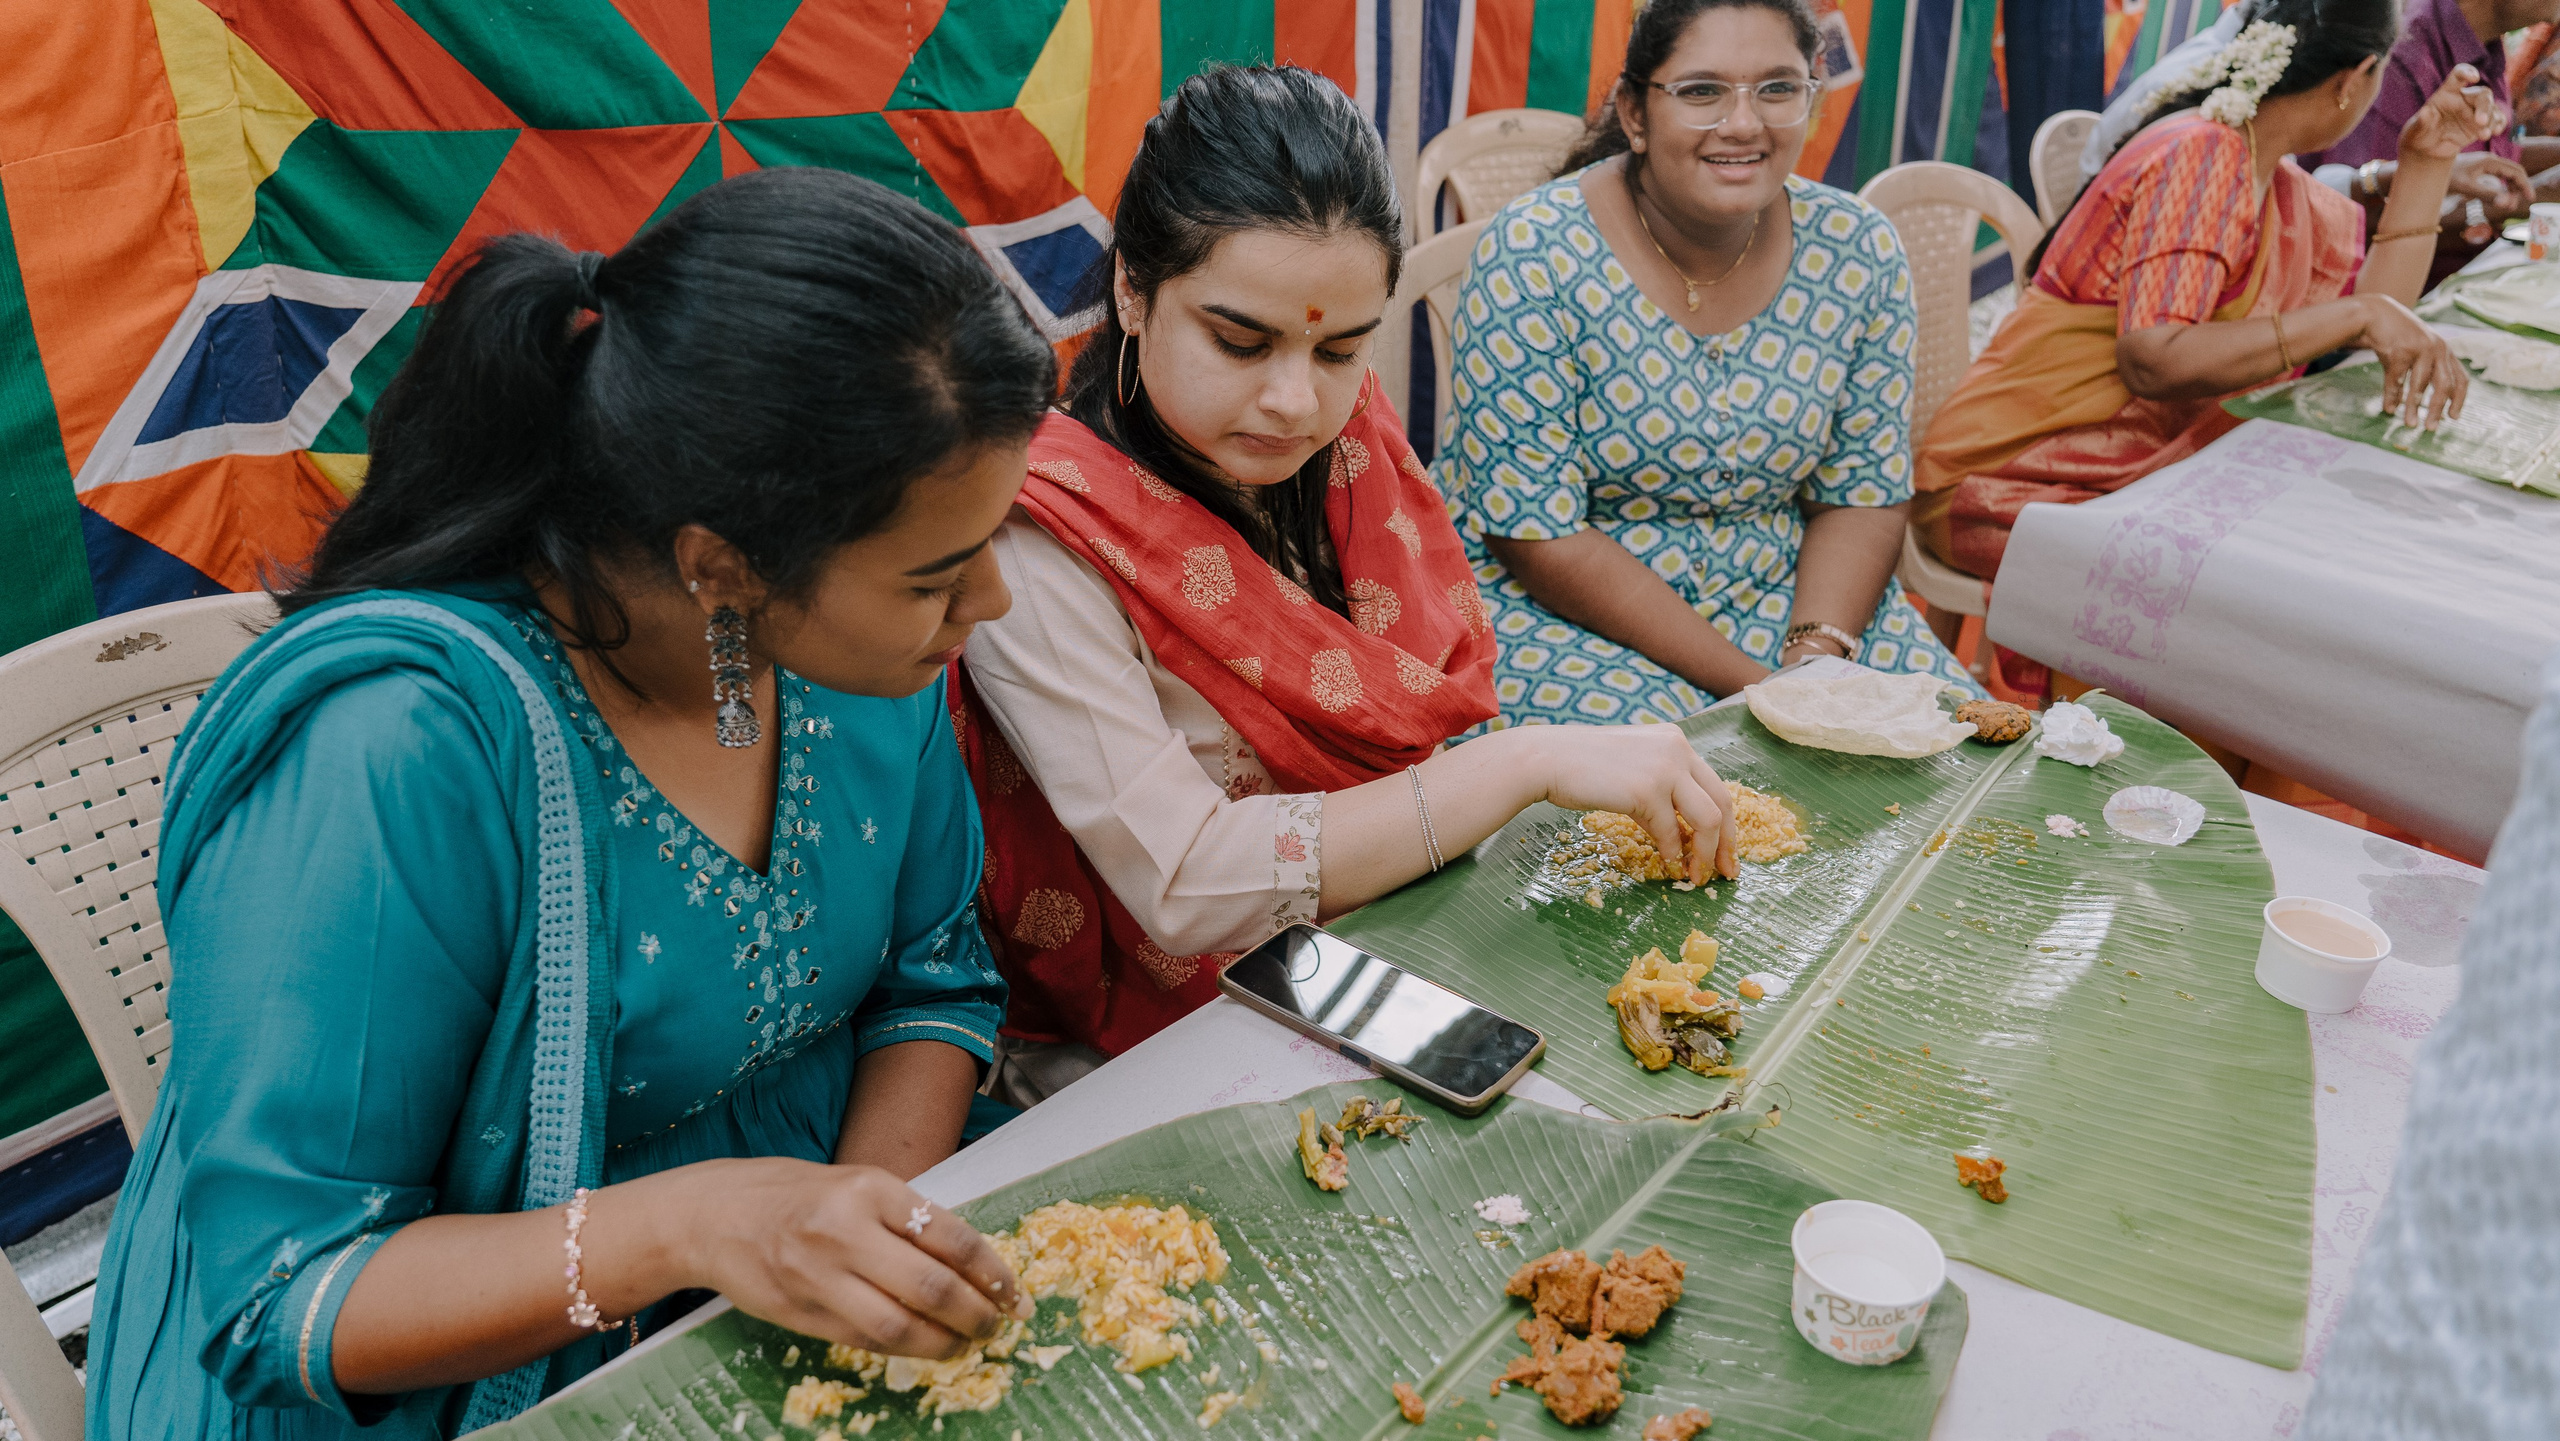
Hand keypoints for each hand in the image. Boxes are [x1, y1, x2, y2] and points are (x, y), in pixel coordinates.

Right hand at [681, 1158, 1030, 1359]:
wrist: (713, 1214)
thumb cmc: (795, 1195)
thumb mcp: (857, 1185)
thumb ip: (906, 1219)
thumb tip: (973, 1264)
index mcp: (871, 1188)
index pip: (951, 1238)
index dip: (993, 1273)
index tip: (1014, 1293)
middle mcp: (846, 1229)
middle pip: (932, 1287)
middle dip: (977, 1314)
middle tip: (998, 1325)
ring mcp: (819, 1275)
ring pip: (899, 1326)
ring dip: (944, 1342)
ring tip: (966, 1343)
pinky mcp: (799, 1313)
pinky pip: (864, 1340)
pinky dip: (903, 1347)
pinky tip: (923, 1345)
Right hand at [1524, 723, 1739, 880]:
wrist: (1547, 759)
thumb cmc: (1581, 766)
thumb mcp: (1632, 767)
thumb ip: (1660, 788)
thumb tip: (1679, 832)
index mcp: (1675, 741)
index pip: (1714, 785)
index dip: (1725, 822)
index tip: (1724, 850)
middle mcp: (1677, 749)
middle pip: (1722, 802)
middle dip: (1727, 843)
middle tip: (1726, 871)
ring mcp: (1665, 769)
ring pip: (1707, 819)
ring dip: (1704, 853)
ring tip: (1695, 875)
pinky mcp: (1647, 790)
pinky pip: (1670, 831)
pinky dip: (1671, 851)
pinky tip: (1666, 862)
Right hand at [2355, 294, 2466, 428]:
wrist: (2375, 314)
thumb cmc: (2397, 336)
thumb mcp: (2416, 350)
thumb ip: (2423, 371)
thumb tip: (2416, 401)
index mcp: (2445, 350)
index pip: (2460, 378)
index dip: (2458, 400)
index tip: (2453, 418)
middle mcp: (2437, 348)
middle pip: (2444, 385)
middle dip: (2438, 409)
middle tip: (2431, 428)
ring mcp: (2419, 349)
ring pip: (2419, 385)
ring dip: (2413, 408)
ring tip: (2409, 424)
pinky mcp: (2399, 352)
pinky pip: (2397, 381)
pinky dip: (2392, 397)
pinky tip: (2388, 409)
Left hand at [2398, 64, 2505, 164]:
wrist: (2427, 149)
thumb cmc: (2419, 134)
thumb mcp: (2415, 130)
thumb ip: (2421, 122)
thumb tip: (2425, 112)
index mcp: (2447, 94)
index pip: (2458, 76)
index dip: (2466, 72)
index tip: (2473, 77)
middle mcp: (2463, 99)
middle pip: (2482, 94)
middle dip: (2485, 106)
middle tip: (2480, 122)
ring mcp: (2474, 111)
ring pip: (2491, 107)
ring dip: (2492, 120)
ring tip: (2483, 135)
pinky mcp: (2482, 123)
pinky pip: (2497, 119)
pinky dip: (2499, 124)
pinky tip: (2496, 131)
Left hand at [2448, 150, 2534, 216]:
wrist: (2427, 169)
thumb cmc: (2445, 178)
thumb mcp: (2467, 188)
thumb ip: (2487, 195)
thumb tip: (2507, 203)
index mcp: (2490, 162)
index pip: (2516, 172)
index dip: (2525, 185)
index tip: (2530, 199)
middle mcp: (2489, 160)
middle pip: (2513, 172)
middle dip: (2518, 188)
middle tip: (2517, 204)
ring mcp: (2484, 164)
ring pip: (2505, 175)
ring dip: (2510, 188)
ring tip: (2507, 204)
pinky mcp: (2477, 169)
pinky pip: (2496, 177)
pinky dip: (2500, 187)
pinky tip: (2497, 198)